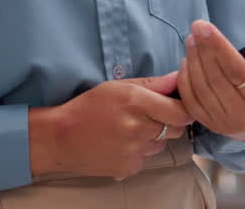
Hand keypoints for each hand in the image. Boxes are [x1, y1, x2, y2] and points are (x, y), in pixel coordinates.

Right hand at [28, 73, 193, 178]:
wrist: (60, 138)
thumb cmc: (89, 106)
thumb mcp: (118, 86)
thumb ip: (153, 84)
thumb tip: (179, 77)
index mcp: (136, 102)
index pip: (181, 111)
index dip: (184, 108)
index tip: (178, 105)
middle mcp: (138, 128)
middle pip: (177, 128)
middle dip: (170, 121)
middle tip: (151, 115)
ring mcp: (134, 151)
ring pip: (162, 143)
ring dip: (154, 136)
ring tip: (130, 128)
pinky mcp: (129, 167)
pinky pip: (147, 157)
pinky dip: (140, 151)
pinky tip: (122, 143)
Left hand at [178, 20, 244, 141]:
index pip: (237, 71)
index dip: (219, 47)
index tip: (205, 27)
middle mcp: (240, 114)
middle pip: (215, 78)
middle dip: (202, 49)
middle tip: (196, 28)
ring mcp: (222, 121)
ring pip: (200, 88)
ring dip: (192, 61)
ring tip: (191, 41)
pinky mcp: (208, 124)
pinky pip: (191, 100)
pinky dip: (185, 79)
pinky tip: (186, 61)